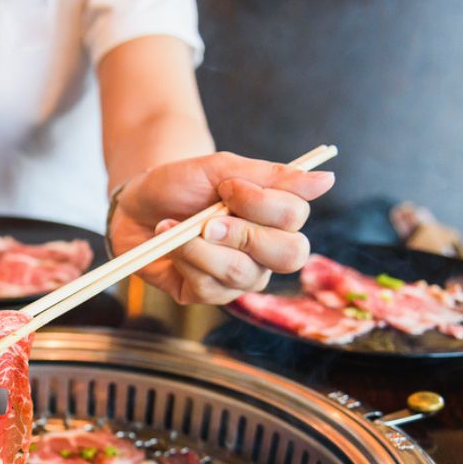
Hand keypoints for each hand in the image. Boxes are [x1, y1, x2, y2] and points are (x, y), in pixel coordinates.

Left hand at [108, 151, 335, 303]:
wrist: (136, 204)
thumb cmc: (182, 184)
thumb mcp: (221, 169)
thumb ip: (271, 176)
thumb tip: (326, 180)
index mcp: (276, 218)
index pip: (296, 216)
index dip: (262, 203)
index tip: (227, 186)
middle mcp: (266, 252)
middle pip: (289, 255)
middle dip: (245, 234)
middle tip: (209, 220)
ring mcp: (239, 278)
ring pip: (242, 273)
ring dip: (204, 247)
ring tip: (178, 227)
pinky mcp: (208, 294)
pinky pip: (209, 287)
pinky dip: (184, 260)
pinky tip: (169, 243)